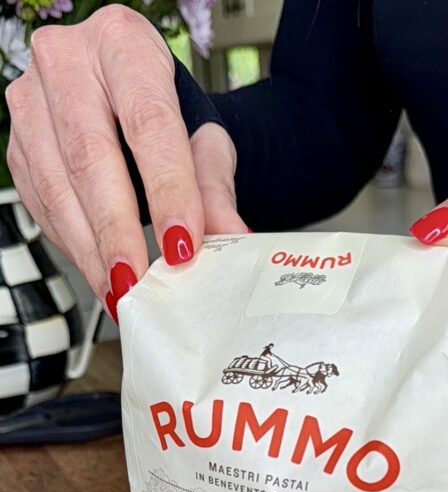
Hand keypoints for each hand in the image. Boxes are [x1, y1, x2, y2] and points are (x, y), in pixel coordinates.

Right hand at [6, 6, 245, 321]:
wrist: (128, 96)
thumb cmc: (165, 110)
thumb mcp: (203, 137)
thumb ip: (215, 187)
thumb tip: (229, 238)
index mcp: (123, 45)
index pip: (148, 124)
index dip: (167, 190)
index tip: (182, 246)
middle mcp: (67, 63)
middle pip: (91, 158)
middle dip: (117, 232)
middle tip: (138, 283)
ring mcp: (32, 102)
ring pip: (58, 188)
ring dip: (91, 251)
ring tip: (121, 291)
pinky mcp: (18, 143)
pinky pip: (42, 204)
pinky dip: (74, 245)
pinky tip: (100, 270)